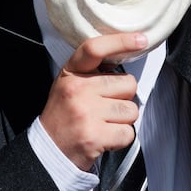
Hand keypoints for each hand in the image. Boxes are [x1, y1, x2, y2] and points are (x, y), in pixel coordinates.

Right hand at [39, 31, 147, 170]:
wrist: (49, 151)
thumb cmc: (64, 116)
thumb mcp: (69, 85)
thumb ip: (92, 72)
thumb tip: (125, 56)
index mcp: (71, 73)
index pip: (96, 49)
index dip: (122, 41)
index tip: (141, 39)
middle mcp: (78, 89)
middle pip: (128, 84)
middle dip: (124, 98)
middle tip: (105, 108)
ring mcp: (86, 113)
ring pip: (131, 110)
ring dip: (123, 120)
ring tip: (103, 124)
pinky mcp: (95, 136)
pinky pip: (128, 132)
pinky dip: (120, 138)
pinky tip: (105, 138)